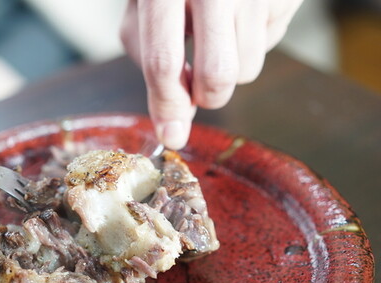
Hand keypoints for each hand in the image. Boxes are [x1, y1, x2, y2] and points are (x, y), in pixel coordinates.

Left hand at [120, 0, 302, 149]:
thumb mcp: (145, 7)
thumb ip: (150, 58)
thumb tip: (173, 122)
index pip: (163, 62)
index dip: (166, 106)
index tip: (171, 135)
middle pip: (217, 77)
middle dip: (207, 96)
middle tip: (200, 83)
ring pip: (247, 70)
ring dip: (231, 64)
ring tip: (220, 27)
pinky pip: (271, 42)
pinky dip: (254, 37)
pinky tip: (242, 11)